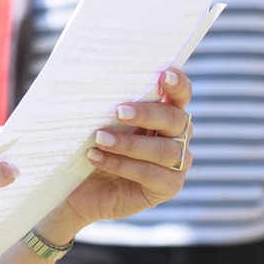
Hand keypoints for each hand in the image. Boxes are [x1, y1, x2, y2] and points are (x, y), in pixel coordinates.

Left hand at [43, 69, 194, 235]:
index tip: (164, 74)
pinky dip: (122, 165)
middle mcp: (178, 137)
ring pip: (165, 150)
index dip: (178, 84)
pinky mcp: (168, 187)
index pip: (180, 95)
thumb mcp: (101, 124)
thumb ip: (110, 106)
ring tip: (100, 138)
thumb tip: (97, 84)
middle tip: (119, 111)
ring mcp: (178, 163)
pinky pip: (151, 174)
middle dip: (147, 114)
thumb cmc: (94, 147)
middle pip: (175, 120)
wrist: (82, 188)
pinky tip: (97, 158)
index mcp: (165, 114)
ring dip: (130, 143)